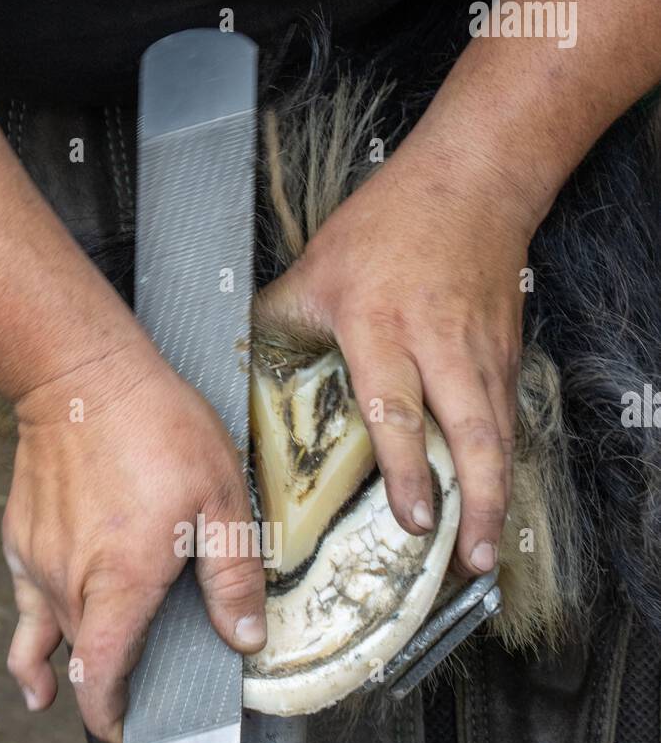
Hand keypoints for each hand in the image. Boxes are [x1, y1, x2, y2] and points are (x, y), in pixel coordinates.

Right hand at [3, 335, 265, 742]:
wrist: (81, 373)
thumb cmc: (154, 428)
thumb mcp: (221, 501)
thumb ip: (233, 577)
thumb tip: (245, 638)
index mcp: (120, 584)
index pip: (100, 680)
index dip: (112, 720)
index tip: (130, 733)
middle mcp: (70, 583)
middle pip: (81, 663)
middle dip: (107, 690)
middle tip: (137, 702)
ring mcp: (38, 563)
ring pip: (50, 634)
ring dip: (71, 661)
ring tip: (72, 694)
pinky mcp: (21, 539)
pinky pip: (25, 602)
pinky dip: (32, 634)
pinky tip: (38, 650)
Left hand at [257, 134, 536, 575]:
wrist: (474, 182)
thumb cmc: (388, 223)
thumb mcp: (315, 269)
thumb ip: (278, 324)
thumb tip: (234, 373)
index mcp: (382, 327)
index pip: (398, 410)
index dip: (408, 470)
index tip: (415, 519)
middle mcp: (440, 346)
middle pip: (472, 436)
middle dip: (476, 504)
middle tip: (472, 560)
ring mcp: (482, 353)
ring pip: (498, 437)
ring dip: (495, 499)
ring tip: (483, 555)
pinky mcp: (507, 355)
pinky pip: (507, 421)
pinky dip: (501, 468)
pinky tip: (490, 506)